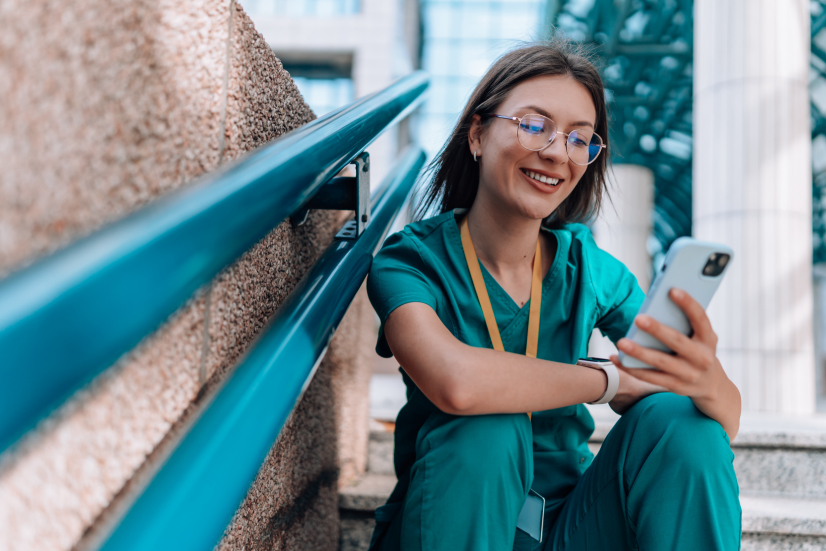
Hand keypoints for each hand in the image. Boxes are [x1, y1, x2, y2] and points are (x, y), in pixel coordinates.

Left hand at [608, 288, 740, 438]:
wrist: (712, 385)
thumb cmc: (699, 350)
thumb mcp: (701, 337)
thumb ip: (686, 323)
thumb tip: (657, 304)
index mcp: (708, 339)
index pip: (700, 319)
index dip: (688, 304)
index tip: (672, 290)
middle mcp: (702, 357)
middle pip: (677, 341)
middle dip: (657, 330)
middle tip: (638, 319)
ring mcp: (688, 374)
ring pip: (661, 362)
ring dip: (639, 353)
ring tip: (622, 342)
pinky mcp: (675, 386)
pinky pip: (650, 377)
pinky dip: (631, 368)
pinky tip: (617, 358)